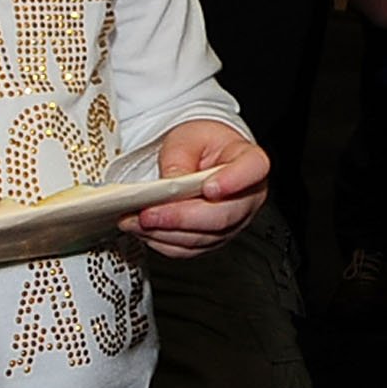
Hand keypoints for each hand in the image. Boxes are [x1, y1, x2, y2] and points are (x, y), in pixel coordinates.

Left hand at [125, 120, 268, 258]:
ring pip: (202, 237)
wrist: (201, 157)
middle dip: (180, 217)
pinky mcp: (212, 239)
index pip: (252, 171)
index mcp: (250, 162)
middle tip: (149, 213)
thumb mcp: (186, 139)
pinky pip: (188, 248)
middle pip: (222, 216)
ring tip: (135, 221)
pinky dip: (162, 242)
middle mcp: (247, 197)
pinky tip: (143, 230)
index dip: (233, 181)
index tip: (209, 188)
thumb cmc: (201, 145)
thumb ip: (178, 159)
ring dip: (164, 232)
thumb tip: (168, 186)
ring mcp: (232, 222)